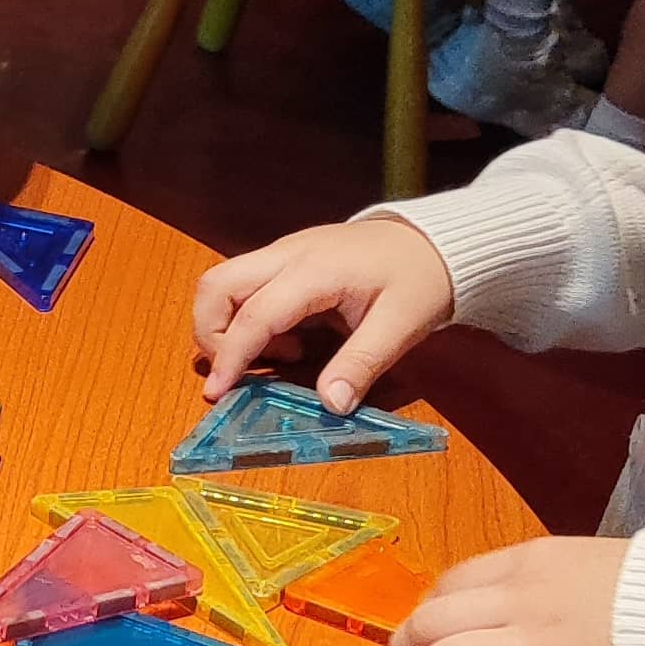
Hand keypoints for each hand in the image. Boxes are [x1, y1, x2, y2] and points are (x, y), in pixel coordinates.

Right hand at [191, 218, 456, 406]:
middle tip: (236, 373)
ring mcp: (282, 253)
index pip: (255, 313)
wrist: (434, 240)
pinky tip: (287, 340)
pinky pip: (243, 286)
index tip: (218, 392)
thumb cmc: (420, 278)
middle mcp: (287, 255)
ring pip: (222, 283)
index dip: (231, 355)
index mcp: (315, 271)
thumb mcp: (401, 325)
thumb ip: (361, 363)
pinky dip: (245, 319)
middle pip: (216, 285)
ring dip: (226, 326)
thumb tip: (331, 405)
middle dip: (211, 334)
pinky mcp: (285, 259)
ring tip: (278, 356)